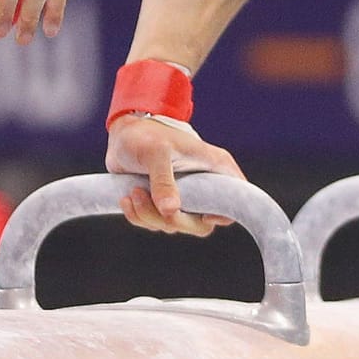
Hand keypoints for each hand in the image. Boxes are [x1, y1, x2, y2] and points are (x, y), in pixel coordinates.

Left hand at [105, 114, 243, 236]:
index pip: (236, 201)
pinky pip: (154, 223)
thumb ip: (164, 180)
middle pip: (200, 225)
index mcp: (214, 168)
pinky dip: (139, 216)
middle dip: (172, 220)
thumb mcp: (156, 152)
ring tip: (133, 192)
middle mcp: (203, 186)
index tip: (201, 214)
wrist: (122, 133)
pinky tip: (127, 198)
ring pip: (173, 225)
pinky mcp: (163, 203)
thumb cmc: (146, 134)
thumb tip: (170, 211)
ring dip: (149, 215)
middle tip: (150, 201)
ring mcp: (183, 197)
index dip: (223, 215)